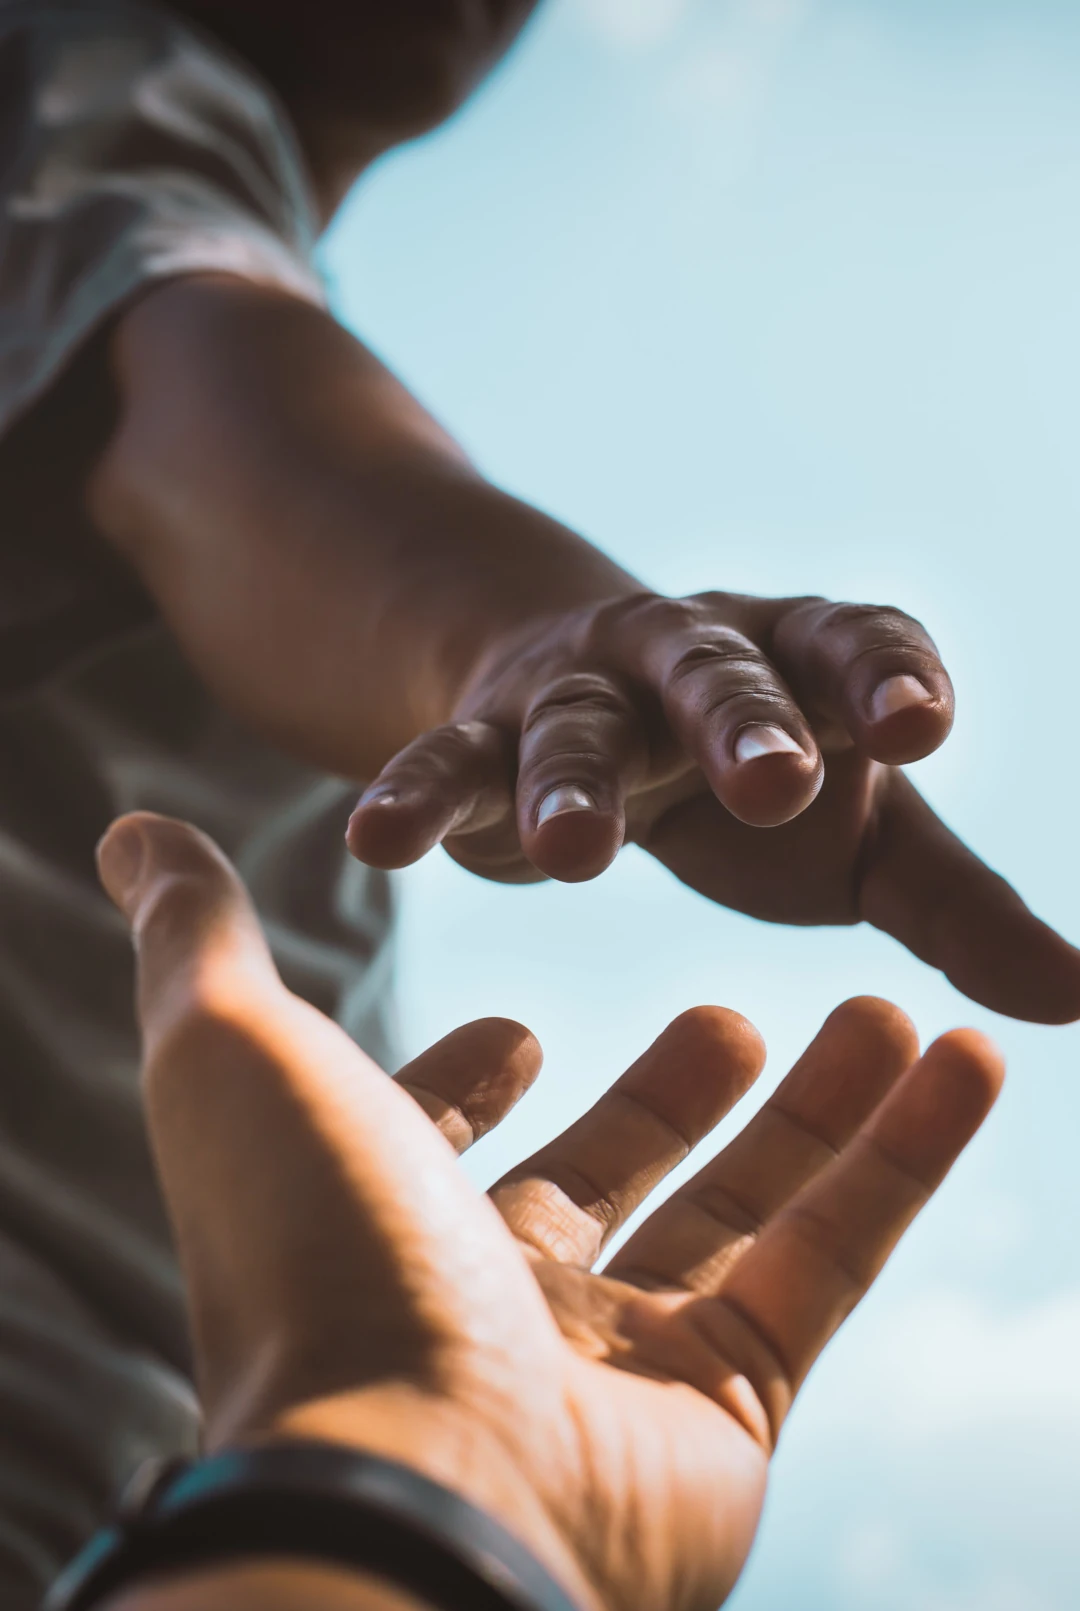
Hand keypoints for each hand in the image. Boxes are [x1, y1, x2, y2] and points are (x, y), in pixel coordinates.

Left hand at [98, 811, 1003, 1610]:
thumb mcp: (236, 1050)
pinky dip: (904, 1161)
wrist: (413, 1480)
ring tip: (887, 1007)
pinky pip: (833, 1263)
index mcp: (386, 1221)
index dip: (471, 1086)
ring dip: (822, 1111)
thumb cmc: (312, 1253)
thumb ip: (196, 936)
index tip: (516, 1032)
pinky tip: (960, 1059)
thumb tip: (132, 828)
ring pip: (744, 1212)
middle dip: (677, 1093)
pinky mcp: (731, 1407)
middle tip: (736, 1014)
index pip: (438, 1147)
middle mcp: (496, 1301)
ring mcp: (618, 1362)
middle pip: (614, 1173)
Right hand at [347, 589, 1079, 1022]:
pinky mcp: (483, 737)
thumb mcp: (866, 838)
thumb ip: (961, 909)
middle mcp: (690, 661)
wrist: (586, 696)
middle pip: (717, 677)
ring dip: (570, 784)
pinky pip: (446, 763)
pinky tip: (374, 841)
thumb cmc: (756, 777)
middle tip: (774, 783)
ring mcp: (579, 695)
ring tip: (572, 860)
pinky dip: (414, 796)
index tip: (923, 724)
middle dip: (741, 725)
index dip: (887, 675)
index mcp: (801, 665)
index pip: (853, 644)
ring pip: (573, 730)